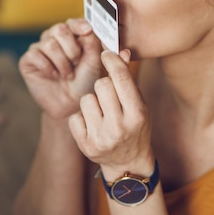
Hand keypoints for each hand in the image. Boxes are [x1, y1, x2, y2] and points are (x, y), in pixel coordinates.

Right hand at [19, 18, 103, 120]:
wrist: (70, 105)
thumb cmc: (84, 83)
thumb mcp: (94, 62)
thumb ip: (93, 43)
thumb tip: (88, 27)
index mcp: (72, 36)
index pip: (73, 22)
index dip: (79, 25)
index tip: (87, 31)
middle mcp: (55, 38)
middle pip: (59, 29)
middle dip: (71, 47)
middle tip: (76, 62)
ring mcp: (40, 48)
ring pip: (49, 43)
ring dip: (62, 62)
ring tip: (67, 75)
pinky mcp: (28, 60)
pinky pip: (35, 54)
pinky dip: (48, 67)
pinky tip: (53, 76)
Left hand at [69, 50, 153, 173]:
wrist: (128, 163)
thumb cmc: (134, 127)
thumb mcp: (138, 105)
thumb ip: (128, 80)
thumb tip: (121, 51)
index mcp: (137, 115)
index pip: (121, 79)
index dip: (112, 61)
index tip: (106, 54)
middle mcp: (119, 127)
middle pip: (101, 85)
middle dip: (104, 85)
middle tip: (108, 95)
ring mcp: (101, 138)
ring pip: (86, 99)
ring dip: (92, 102)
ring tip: (101, 112)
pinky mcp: (85, 146)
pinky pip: (75, 117)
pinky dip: (82, 118)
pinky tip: (92, 125)